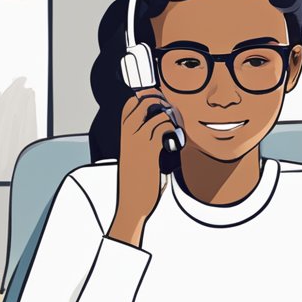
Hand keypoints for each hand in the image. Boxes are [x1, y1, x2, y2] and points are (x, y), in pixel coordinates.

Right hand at [108, 90, 176, 246]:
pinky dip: (173, 131)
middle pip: (144, 101)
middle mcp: (128, 134)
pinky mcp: (149, 150)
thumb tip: (162, 136)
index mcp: (123, 135)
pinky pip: (163, 128)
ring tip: (177, 129)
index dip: (146, 97)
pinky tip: (176, 142)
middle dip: (161, 100)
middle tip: (172, 113)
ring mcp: (138, 141)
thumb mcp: (134, 159)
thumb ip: (144, 144)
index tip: (160, 104)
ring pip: (158, 114)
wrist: (131, 204)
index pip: (130, 104)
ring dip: (172, 118)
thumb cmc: (135, 184)